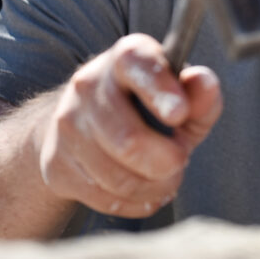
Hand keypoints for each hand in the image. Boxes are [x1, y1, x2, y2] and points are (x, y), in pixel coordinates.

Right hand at [36, 33, 221, 216]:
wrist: (88, 125)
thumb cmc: (150, 109)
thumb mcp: (183, 98)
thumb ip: (200, 94)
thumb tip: (204, 82)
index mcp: (126, 57)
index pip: (138, 66)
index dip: (160, 92)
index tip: (180, 114)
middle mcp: (88, 85)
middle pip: (128, 140)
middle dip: (167, 160)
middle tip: (181, 159)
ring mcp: (67, 124)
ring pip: (117, 177)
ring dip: (154, 186)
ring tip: (166, 176)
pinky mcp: (55, 162)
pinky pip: (103, 197)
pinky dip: (136, 202)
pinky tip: (146, 190)